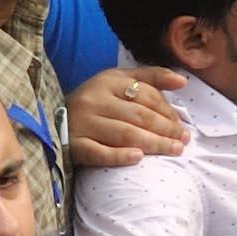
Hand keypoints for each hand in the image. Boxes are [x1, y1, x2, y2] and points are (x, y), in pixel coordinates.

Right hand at [63, 65, 195, 170]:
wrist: (52, 120)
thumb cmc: (96, 100)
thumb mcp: (119, 81)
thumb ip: (151, 77)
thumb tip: (182, 81)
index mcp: (108, 82)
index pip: (146, 96)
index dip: (168, 111)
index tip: (182, 125)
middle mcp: (94, 100)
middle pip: (139, 116)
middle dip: (166, 128)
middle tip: (184, 140)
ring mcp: (82, 124)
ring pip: (124, 134)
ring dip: (154, 143)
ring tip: (175, 150)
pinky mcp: (74, 145)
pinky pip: (98, 152)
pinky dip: (119, 156)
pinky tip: (138, 158)